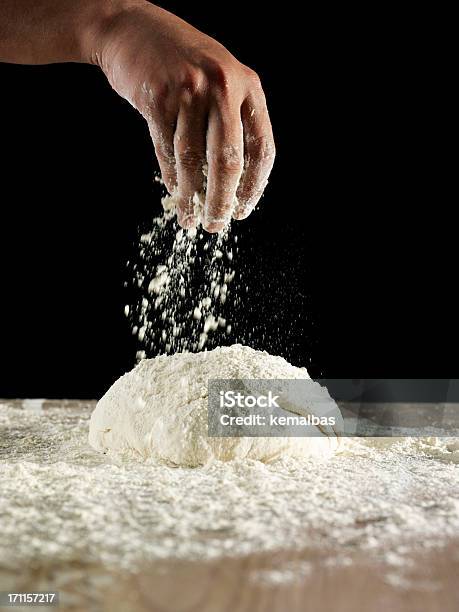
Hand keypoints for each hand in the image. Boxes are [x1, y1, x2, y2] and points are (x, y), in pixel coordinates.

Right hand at [94, 2, 275, 231]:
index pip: (262, 148)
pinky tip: (175, 195)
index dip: (254, 186)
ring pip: (193, 159)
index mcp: (248, 86)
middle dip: (222, 201)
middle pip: (228, 160)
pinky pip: (166, 150)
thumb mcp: (219, 82)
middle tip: (216, 226)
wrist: (131, 29)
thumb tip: (235, 185)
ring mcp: (188, 90)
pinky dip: (171, 177)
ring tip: (190, 220)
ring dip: (191, 197)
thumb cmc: (181, 65)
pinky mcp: (156, 97)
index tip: (243, 211)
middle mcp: (223, 86)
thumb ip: (233, 122)